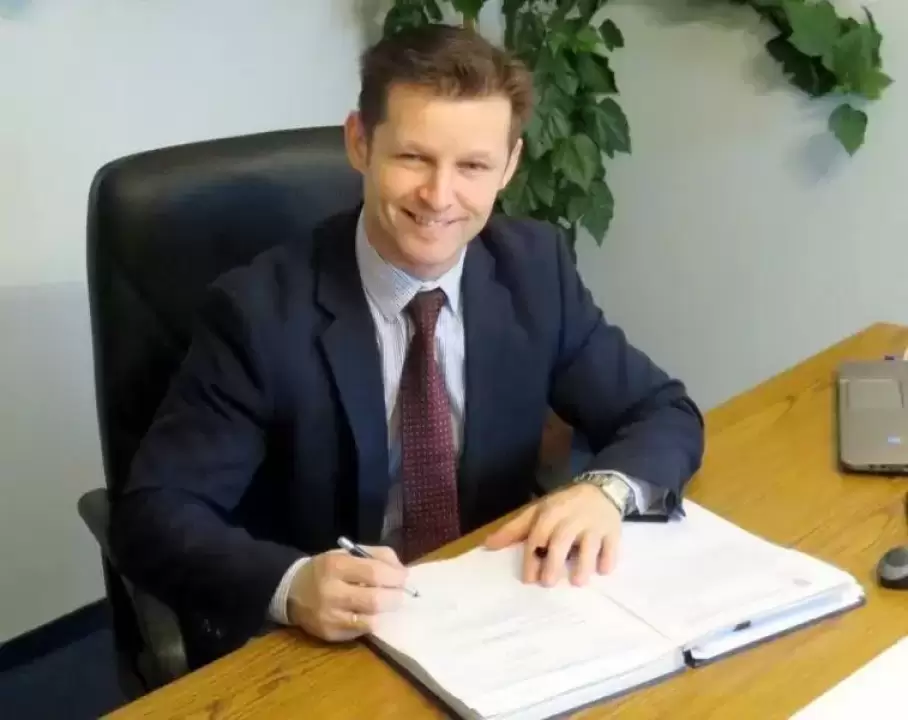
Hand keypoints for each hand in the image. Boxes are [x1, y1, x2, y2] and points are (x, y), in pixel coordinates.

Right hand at [286, 546, 407, 641]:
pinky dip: (371, 622)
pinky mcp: (330, 634)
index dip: (396, 577)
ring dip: (385, 612)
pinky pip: (361, 631)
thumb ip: (377, 556)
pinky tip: (370, 614)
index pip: (375, 573)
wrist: (292, 591)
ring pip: (371, 620)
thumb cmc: (326, 569)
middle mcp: (331, 592)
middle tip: (400, 594)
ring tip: (386, 604)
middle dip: (395, 597)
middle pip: (375, 600)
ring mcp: (329, 616)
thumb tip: (402, 571)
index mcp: (336, 565)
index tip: (404, 577)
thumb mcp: (348, 553)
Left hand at [484, 484, 622, 586]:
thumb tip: (488, 545)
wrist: (600, 490)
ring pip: (589, 543)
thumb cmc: (562, 507)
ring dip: (583, 563)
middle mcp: (572, 518)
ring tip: (578, 582)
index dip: (532, 557)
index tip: (529, 580)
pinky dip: (608, 558)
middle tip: (548, 583)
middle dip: (554, 562)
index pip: (538, 535)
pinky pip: (612, 545)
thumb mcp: (537, 512)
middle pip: (561, 540)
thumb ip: (515, 530)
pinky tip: (603, 571)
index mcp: (550, 513)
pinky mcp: (613, 530)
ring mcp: (594, 524)